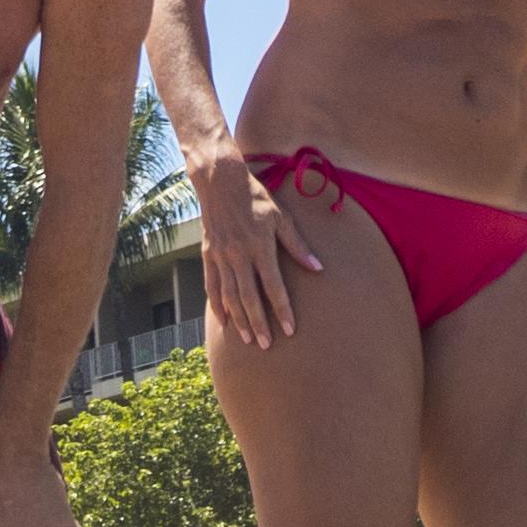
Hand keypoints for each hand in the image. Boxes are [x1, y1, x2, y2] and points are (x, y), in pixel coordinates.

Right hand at [190, 142, 325, 346]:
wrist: (219, 181)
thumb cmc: (255, 197)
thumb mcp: (281, 216)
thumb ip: (297, 244)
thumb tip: (318, 268)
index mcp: (260, 246)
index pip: (273, 286)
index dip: (282, 309)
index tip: (290, 329)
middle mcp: (239, 255)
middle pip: (250, 297)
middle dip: (259, 323)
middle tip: (267, 345)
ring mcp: (221, 256)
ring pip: (230, 295)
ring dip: (240, 319)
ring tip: (248, 339)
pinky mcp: (208, 254)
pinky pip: (212, 285)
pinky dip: (217, 304)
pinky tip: (224, 321)